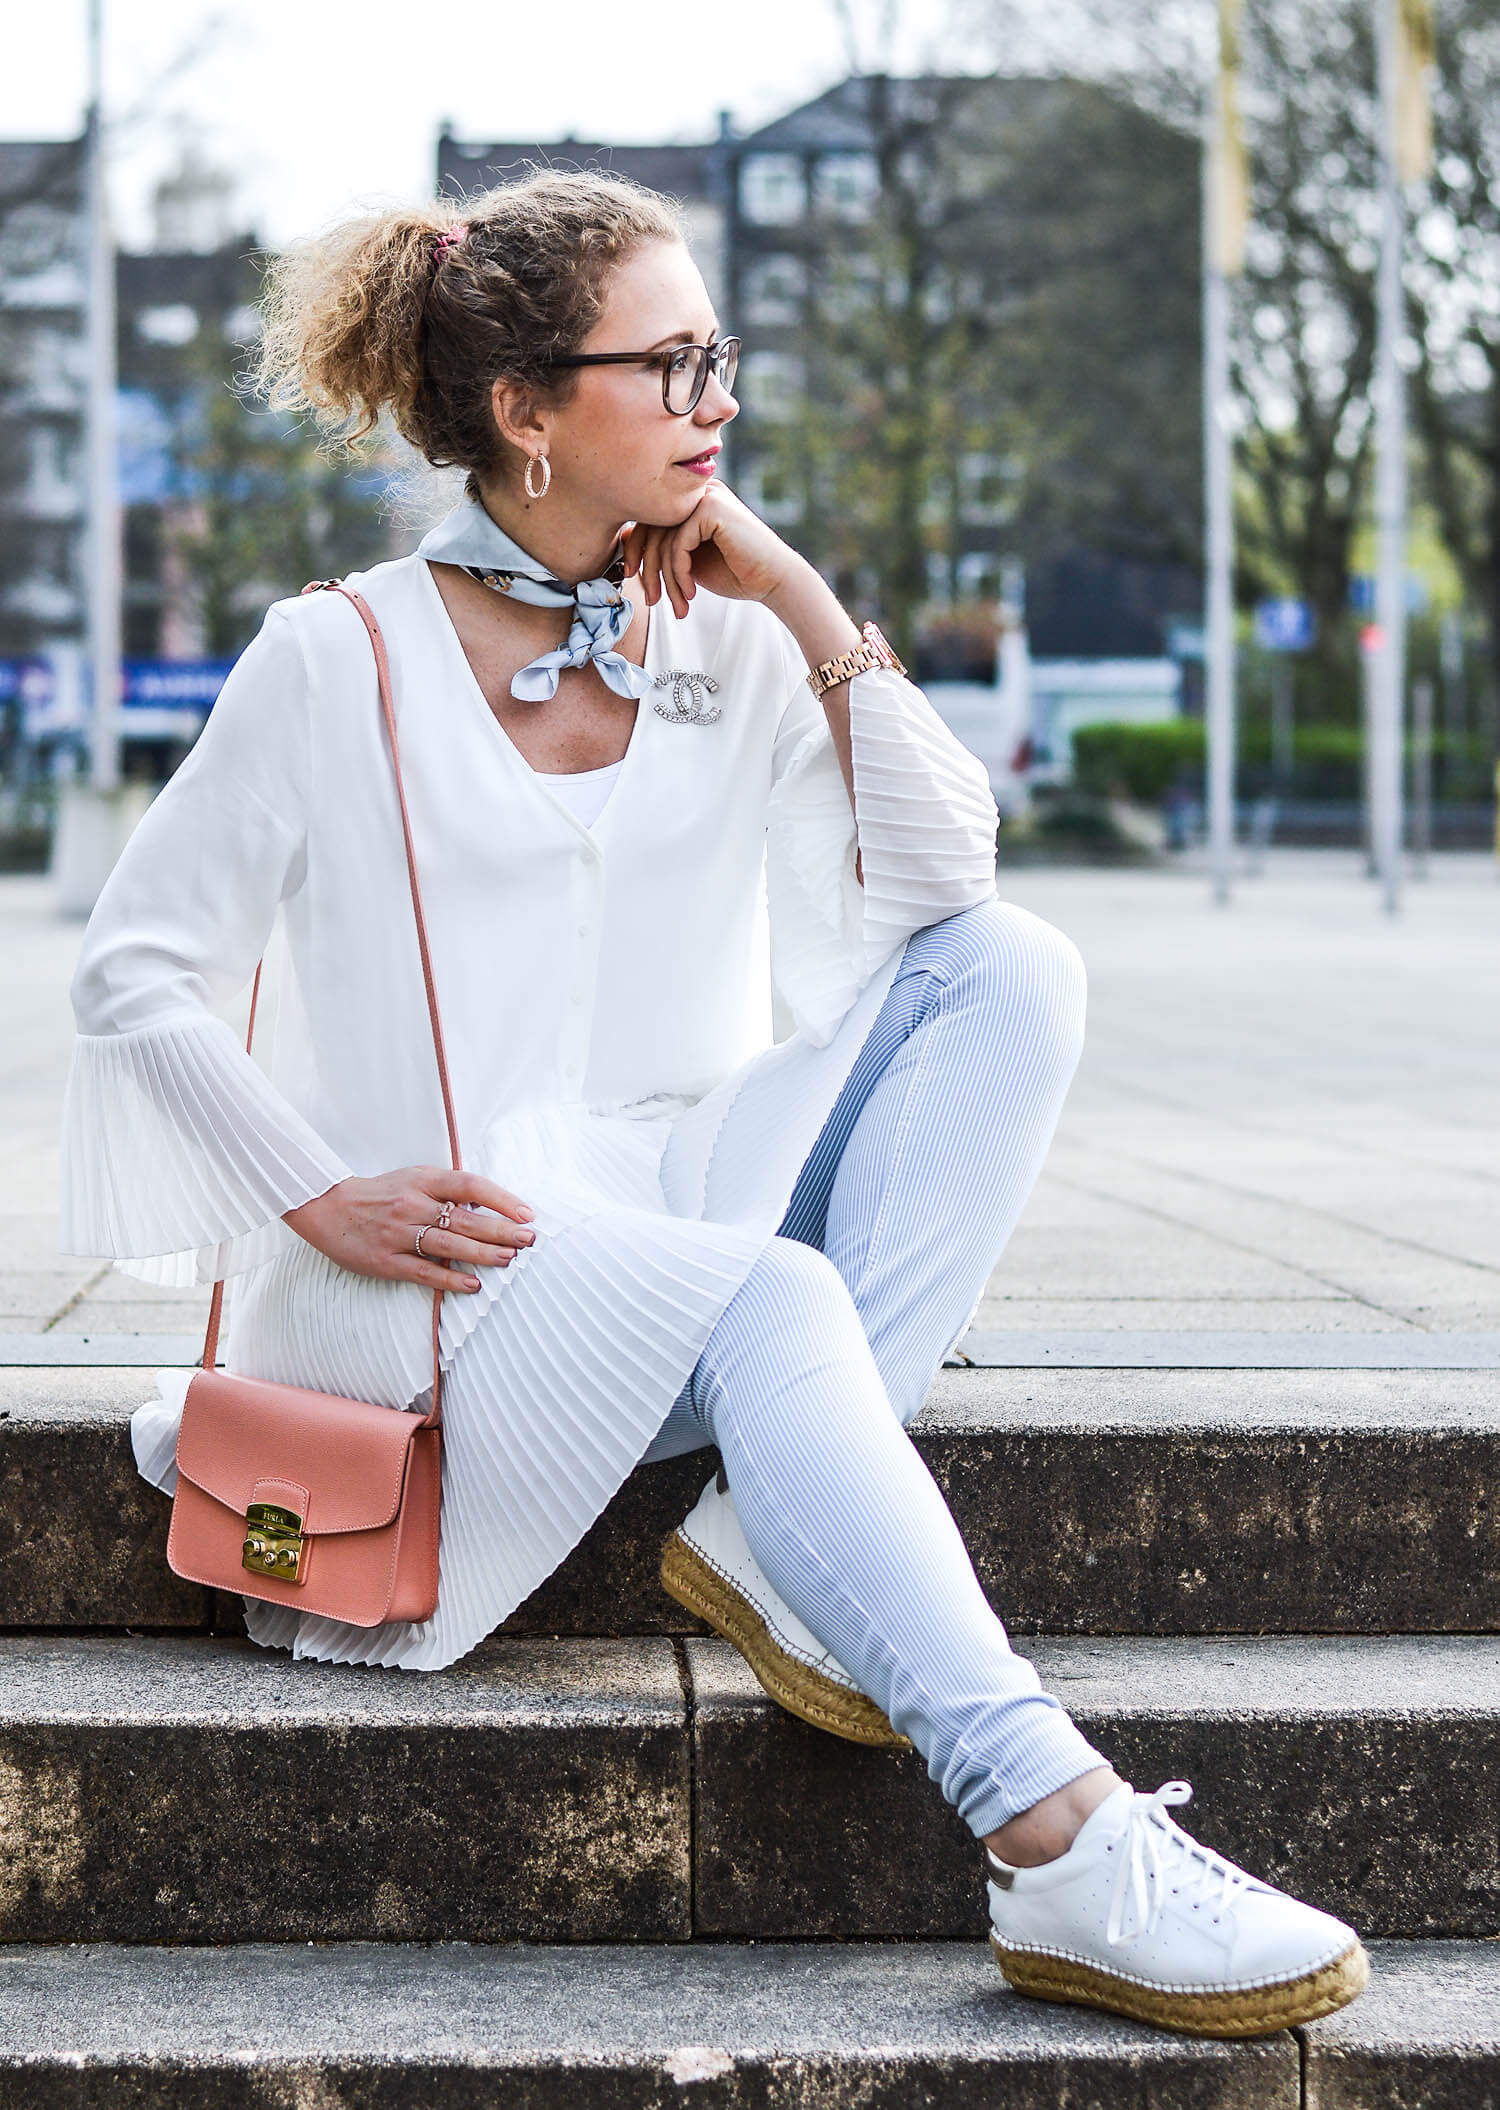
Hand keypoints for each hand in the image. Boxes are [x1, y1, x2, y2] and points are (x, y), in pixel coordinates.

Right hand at [283, 1168, 536, 1293]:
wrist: (328, 1208)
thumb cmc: (381, 1194)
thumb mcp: (414, 1179)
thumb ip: (447, 1190)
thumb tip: (489, 1205)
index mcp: (422, 1180)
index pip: (469, 1185)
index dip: (500, 1198)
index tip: (526, 1212)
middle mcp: (412, 1205)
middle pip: (464, 1218)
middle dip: (501, 1230)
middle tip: (530, 1239)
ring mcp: (398, 1234)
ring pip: (448, 1244)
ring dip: (483, 1252)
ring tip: (510, 1258)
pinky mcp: (387, 1261)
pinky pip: (424, 1272)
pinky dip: (450, 1279)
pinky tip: (473, 1284)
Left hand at [620, 481, 806, 616]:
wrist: (774, 580)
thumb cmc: (736, 573)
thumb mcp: (689, 561)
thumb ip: (663, 548)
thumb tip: (624, 539)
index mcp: (691, 501)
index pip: (648, 519)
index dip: (635, 550)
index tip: (633, 580)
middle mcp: (697, 492)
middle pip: (650, 526)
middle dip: (647, 569)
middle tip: (652, 600)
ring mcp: (705, 496)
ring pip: (663, 539)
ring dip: (667, 579)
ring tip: (678, 604)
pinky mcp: (712, 508)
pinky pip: (678, 543)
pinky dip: (680, 573)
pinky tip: (691, 592)